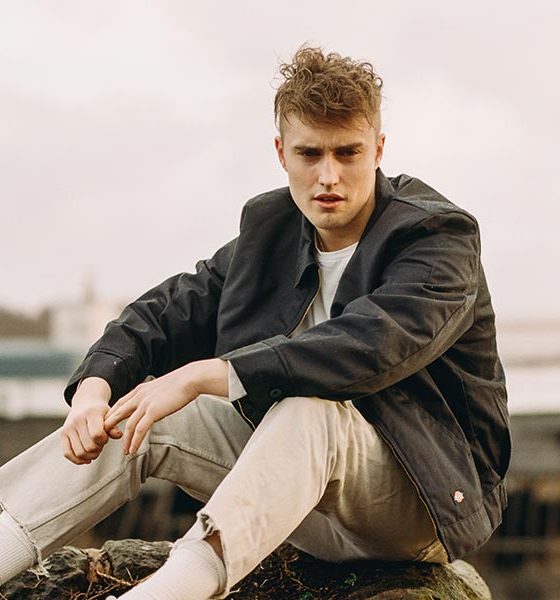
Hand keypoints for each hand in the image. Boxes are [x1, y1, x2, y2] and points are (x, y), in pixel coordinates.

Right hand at [61, 377, 121, 464]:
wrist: (85, 402)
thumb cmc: (100, 411)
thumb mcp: (109, 414)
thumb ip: (113, 426)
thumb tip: (119, 435)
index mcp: (91, 413)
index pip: (97, 434)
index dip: (103, 440)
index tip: (106, 437)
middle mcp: (77, 420)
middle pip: (89, 446)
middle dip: (98, 449)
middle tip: (101, 445)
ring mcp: (68, 427)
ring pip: (79, 452)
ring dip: (90, 456)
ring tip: (96, 450)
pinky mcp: (62, 434)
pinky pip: (67, 453)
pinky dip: (77, 460)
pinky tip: (87, 459)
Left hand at [104, 358, 228, 454]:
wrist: (190, 379)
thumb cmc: (180, 383)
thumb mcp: (159, 387)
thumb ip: (152, 396)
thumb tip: (152, 404)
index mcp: (140, 390)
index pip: (120, 403)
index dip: (113, 415)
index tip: (110, 426)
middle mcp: (139, 396)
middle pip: (118, 414)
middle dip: (111, 428)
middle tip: (108, 440)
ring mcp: (145, 404)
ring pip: (129, 425)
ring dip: (125, 440)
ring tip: (125, 451)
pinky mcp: (154, 411)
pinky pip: (140, 430)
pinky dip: (135, 441)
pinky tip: (133, 450)